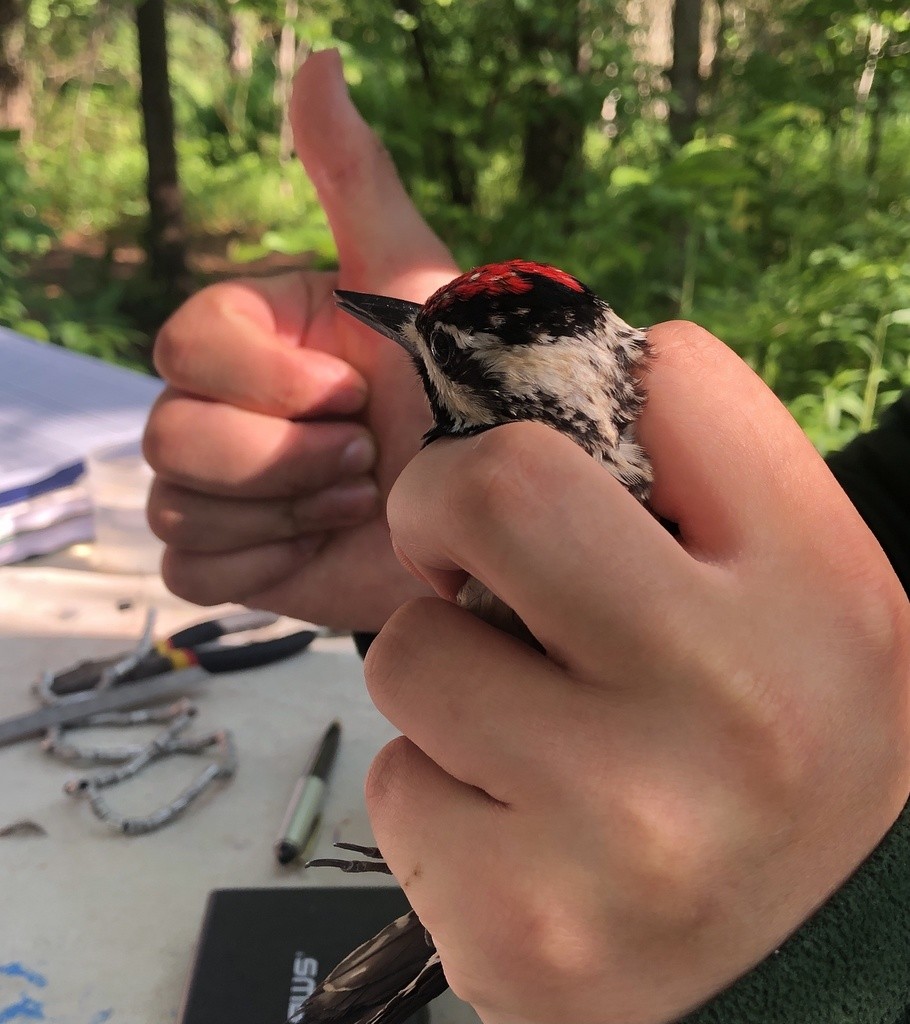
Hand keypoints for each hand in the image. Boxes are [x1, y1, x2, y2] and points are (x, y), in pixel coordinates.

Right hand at [143, 49, 457, 629]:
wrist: (506, 513)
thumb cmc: (472, 393)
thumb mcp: (417, 284)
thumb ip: (358, 182)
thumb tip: (319, 62)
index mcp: (260, 335)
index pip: (184, 343)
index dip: (264, 380)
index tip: (353, 389)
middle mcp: (233, 406)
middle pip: (167, 434)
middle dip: (279, 457)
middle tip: (368, 455)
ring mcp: (231, 489)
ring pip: (172, 507)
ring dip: (282, 511)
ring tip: (365, 500)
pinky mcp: (240, 560)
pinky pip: (188, 569)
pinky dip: (260, 562)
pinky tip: (329, 542)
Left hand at [363, 321, 909, 1023]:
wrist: (807, 972)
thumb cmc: (780, 750)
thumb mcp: (796, 604)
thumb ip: (692, 486)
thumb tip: (521, 368)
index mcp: (818, 591)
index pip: (674, 378)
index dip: (598, 393)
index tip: (565, 459)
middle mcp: (731, 701)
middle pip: (493, 488)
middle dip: (441, 498)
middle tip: (458, 548)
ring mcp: (618, 825)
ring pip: (408, 651)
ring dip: (442, 670)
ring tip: (523, 730)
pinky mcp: (515, 926)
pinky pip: (397, 780)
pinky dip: (435, 786)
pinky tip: (515, 829)